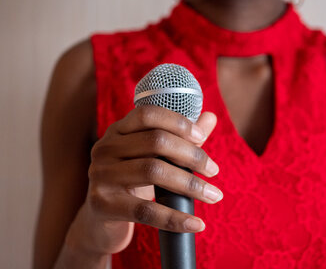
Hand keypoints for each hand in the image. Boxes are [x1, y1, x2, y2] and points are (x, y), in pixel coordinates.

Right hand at [65, 107, 219, 255]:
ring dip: (190, 184)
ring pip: (154, 171)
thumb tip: (211, 118)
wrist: (100, 223)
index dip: (178, 122)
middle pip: (156, 141)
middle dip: (192, 155)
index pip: (148, 114)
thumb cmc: (132, 183)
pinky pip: (145, 211)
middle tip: (214, 170)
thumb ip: (181, 138)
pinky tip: (197, 224)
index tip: (202, 136)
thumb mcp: (153, 158)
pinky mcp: (102, 205)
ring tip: (214, 195)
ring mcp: (101, 175)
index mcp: (118, 131)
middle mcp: (105, 148)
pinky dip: (175, 218)